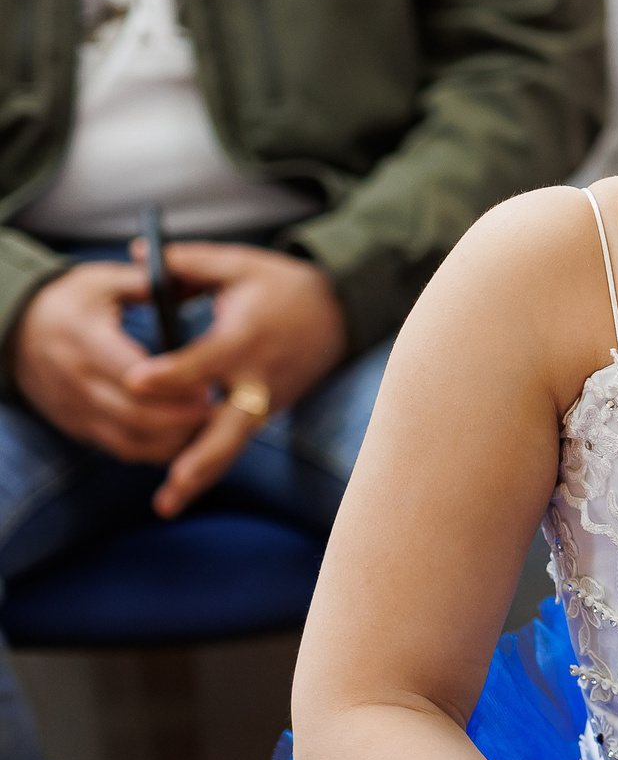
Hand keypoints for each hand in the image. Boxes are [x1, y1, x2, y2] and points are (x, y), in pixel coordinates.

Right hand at [9, 261, 212, 462]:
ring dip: (171, 440)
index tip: (209, 384)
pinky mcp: (77, 425)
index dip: (174, 386)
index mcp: (83, 339)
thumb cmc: (68, 302)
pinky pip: (118, 447)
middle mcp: (75, 379)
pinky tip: (182, 437)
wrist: (16, 330)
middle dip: (180, 419)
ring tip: (206, 427)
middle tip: (217, 410)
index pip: (133, 375)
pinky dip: (153, 449)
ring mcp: (74, 407)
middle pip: (134, 415)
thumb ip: (145, 283)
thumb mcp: (101, 281)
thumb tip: (188, 281)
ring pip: (128, 440)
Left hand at [119, 243, 346, 516]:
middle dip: (201, 454)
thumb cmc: (283, 287)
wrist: (339, 314)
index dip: (171, 373)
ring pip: (232, 444)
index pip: (205, 361)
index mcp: (246, 339)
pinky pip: (234, 440)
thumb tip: (138, 254)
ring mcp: (267, 401)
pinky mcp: (266, 412)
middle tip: (175, 478)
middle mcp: (257, 378)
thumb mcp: (240, 265)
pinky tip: (180, 487)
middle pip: (229, 424)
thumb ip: (188, 263)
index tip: (135, 383)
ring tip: (168, 506)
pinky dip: (208, 464)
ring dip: (201, 474)